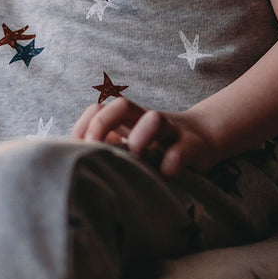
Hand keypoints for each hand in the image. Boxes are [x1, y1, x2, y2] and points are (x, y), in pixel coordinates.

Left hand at [72, 98, 216, 176]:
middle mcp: (146, 121)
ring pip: (154, 118)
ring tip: (136, 156)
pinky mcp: (193, 147)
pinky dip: (173, 160)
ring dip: (141, 135)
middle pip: (120, 105)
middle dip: (103, 124)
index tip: (77, 152)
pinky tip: (165, 173)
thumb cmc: (158, 150)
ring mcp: (170, 132)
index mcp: (127, 122)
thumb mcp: (130, 149)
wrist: (205, 138)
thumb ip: (107, 152)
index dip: (85, 127)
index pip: (98, 109)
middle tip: (97, 150)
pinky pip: (182, 149)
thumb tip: (73, 172)